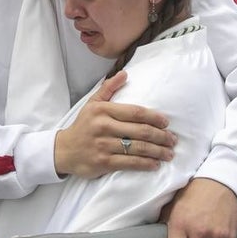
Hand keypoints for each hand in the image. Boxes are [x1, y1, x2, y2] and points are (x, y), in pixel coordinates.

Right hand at [53, 72, 175, 177]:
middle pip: (140, 131)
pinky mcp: (103, 162)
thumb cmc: (82, 125)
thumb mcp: (92, 103)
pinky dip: (145, 164)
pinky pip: (130, 163)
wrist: (63, 150)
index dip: (153, 117)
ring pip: (137, 148)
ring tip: (169, 153)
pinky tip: (155, 164)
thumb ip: (108, 88)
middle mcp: (104, 126)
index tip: (166, 122)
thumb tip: (125, 73)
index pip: (135, 112)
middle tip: (173, 140)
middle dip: (161, 136)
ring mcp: (104, 145)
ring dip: (157, 151)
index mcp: (103, 110)